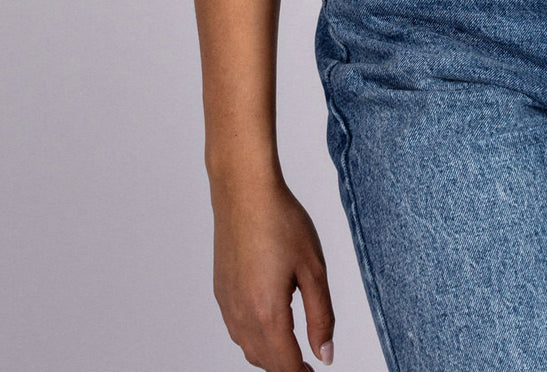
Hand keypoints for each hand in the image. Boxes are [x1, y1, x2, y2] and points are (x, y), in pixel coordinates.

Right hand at [212, 173, 335, 369]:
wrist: (244, 192)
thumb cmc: (281, 221)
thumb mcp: (314, 268)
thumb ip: (321, 316)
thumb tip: (325, 355)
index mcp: (266, 312)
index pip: (285, 364)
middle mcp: (241, 315)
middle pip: (264, 361)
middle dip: (286, 367)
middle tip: (307, 365)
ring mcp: (227, 303)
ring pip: (247, 348)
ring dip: (269, 355)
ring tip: (291, 349)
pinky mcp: (220, 290)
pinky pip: (236, 329)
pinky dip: (253, 338)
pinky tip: (268, 324)